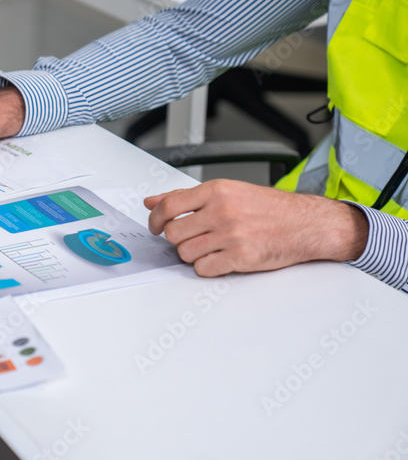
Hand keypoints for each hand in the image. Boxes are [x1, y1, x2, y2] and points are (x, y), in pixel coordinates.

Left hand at [145, 179, 368, 276]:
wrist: (308, 223)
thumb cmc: (270, 208)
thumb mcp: (228, 191)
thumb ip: (186, 196)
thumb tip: (151, 201)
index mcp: (217, 191)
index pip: (169, 206)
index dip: (155, 219)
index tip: (155, 225)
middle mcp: (223, 211)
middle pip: (173, 233)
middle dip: (177, 239)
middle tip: (190, 238)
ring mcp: (232, 235)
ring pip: (186, 253)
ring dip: (192, 254)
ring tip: (209, 247)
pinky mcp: (241, 257)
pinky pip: (204, 269)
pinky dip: (207, 267)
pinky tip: (219, 258)